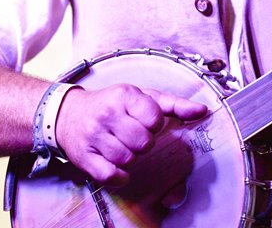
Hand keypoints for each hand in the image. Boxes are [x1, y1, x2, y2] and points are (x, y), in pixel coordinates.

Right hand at [55, 83, 206, 185]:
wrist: (68, 114)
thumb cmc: (112, 104)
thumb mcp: (141, 97)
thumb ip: (174, 105)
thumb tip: (203, 111)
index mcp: (124, 95)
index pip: (155, 118)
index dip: (155, 124)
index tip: (146, 121)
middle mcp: (107, 114)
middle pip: (143, 143)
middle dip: (143, 143)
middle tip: (133, 135)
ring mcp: (94, 136)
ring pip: (127, 159)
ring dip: (130, 157)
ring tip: (122, 145)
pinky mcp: (84, 157)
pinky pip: (111, 176)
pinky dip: (119, 176)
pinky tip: (116, 164)